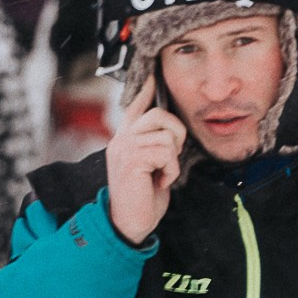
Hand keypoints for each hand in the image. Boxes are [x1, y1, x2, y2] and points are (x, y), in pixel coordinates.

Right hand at [105, 75, 187, 245]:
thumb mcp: (149, 166)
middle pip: (159, 114)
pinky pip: (166, 153)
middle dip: (176, 134)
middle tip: (170, 158)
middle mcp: (121, 139)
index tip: (154, 74)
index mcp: (125, 138)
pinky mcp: (132, 159)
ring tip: (161, 175)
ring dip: (173, 160)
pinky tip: (159, 182)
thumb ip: (153, 145)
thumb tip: (171, 129)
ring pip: (166, 136)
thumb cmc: (142, 197)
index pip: (135, 106)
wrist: (128, 224)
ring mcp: (125, 148)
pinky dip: (171, 171)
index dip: (146, 89)